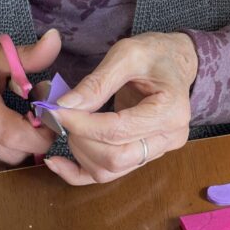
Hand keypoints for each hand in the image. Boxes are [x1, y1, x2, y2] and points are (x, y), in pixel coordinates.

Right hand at [0, 30, 60, 170]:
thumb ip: (30, 53)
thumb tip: (55, 39)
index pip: (12, 134)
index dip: (39, 133)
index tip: (48, 119)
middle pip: (12, 153)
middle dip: (34, 141)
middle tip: (38, 121)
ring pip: (4, 162)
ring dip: (22, 148)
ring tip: (23, 126)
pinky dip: (7, 156)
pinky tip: (9, 138)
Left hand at [43, 32, 198, 184]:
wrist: (173, 62)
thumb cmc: (154, 54)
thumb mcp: (126, 54)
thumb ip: (97, 82)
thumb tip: (64, 105)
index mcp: (170, 112)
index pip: (118, 131)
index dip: (82, 124)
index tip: (57, 110)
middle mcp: (168, 139)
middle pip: (115, 158)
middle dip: (81, 139)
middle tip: (63, 116)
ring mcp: (157, 152)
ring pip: (109, 170)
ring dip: (79, 152)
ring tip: (69, 124)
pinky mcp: (142, 157)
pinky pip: (107, 175)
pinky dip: (79, 173)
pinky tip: (56, 161)